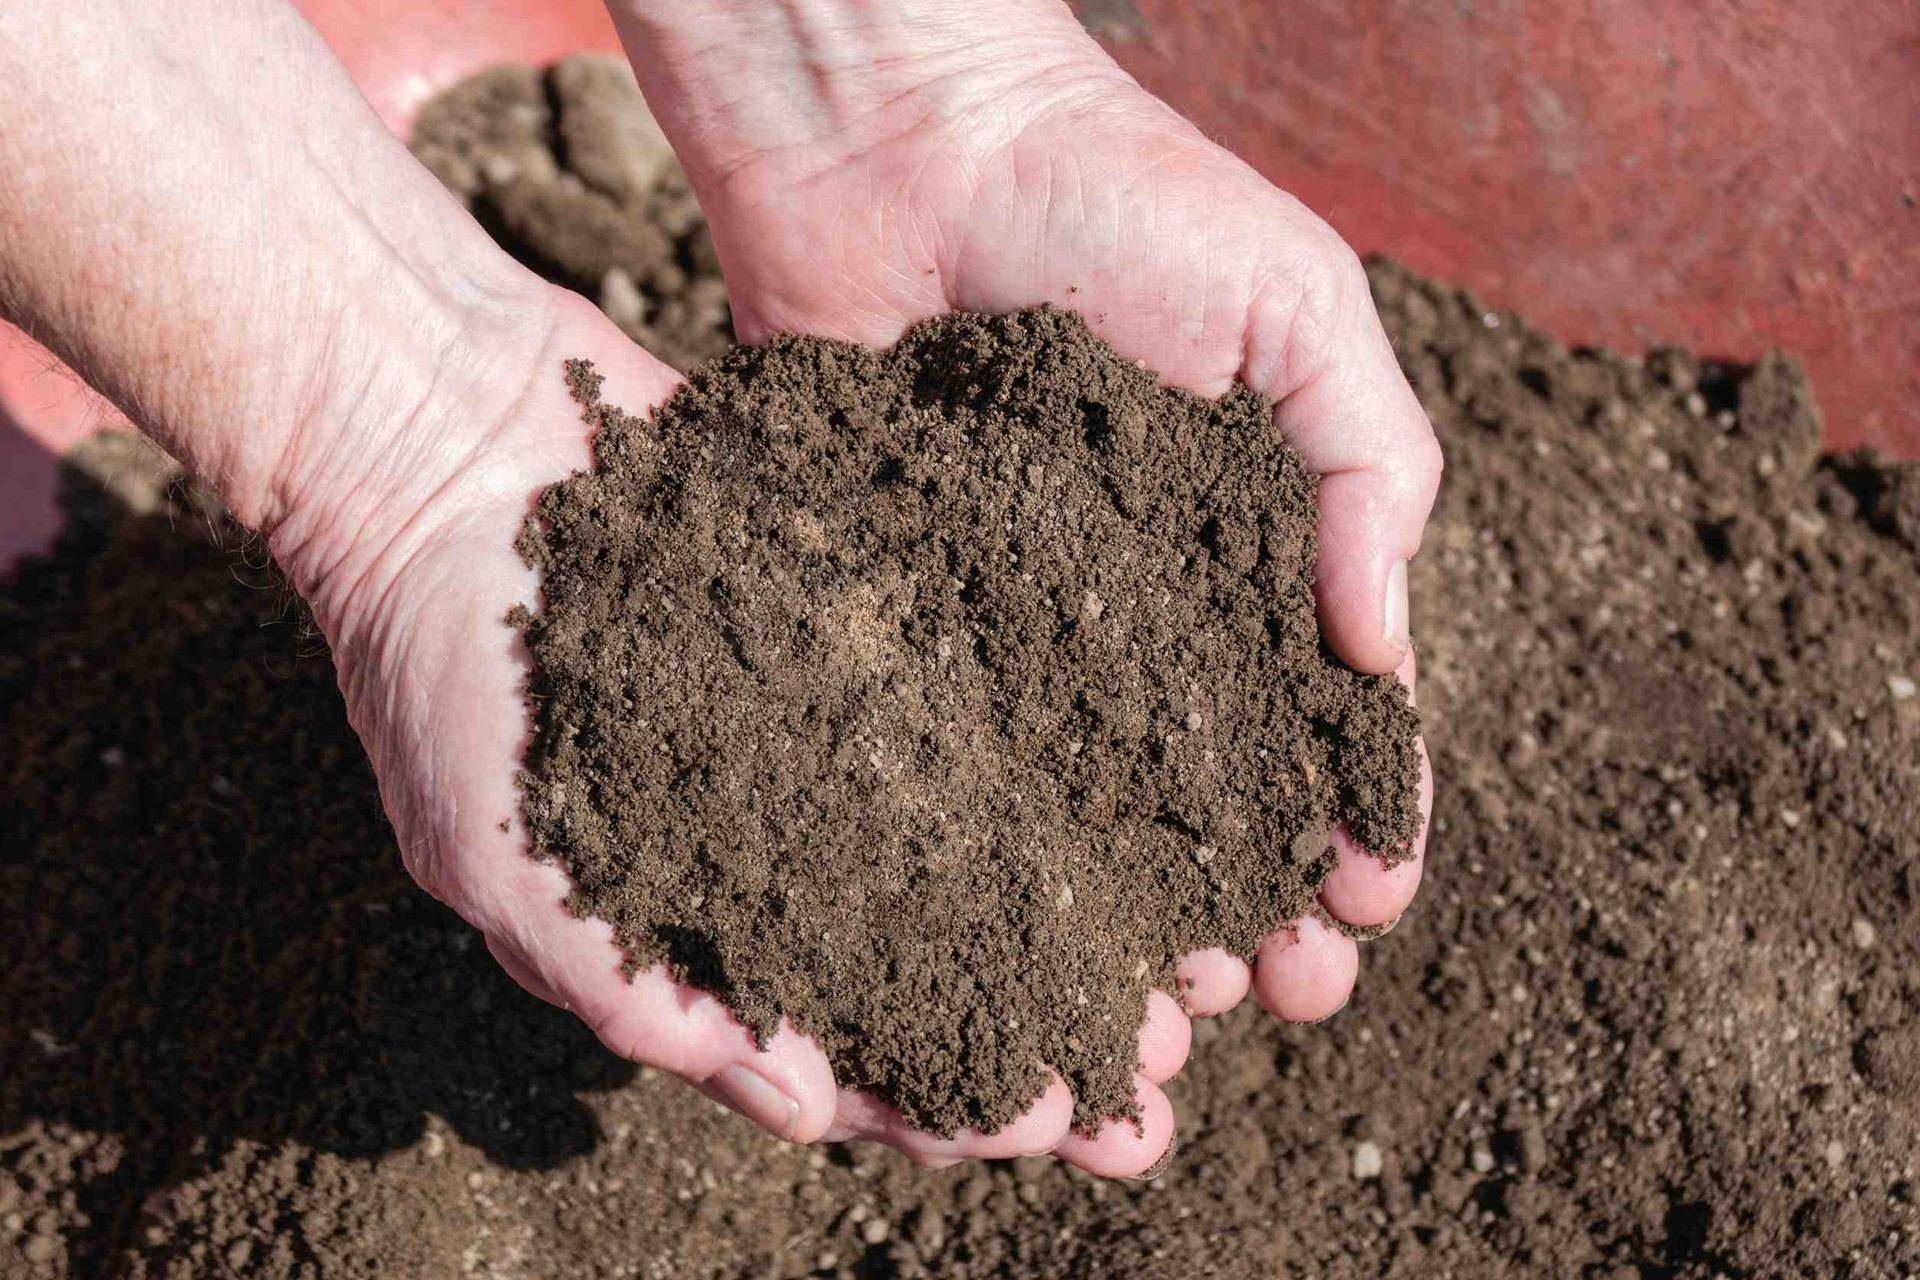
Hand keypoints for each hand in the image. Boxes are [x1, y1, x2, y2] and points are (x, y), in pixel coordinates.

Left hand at [609, 0, 1440, 1173]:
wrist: (902, 143)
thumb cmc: (1114, 201)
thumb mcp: (1294, 308)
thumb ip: (1372, 467)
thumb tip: (1382, 660)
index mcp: (1251, 548)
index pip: (1323, 720)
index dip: (1357, 820)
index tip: (1362, 909)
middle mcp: (1138, 609)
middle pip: (1211, 798)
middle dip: (1257, 906)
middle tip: (1278, 1007)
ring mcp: (1019, 624)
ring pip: (1086, 811)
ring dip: (1129, 918)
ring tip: (1155, 1012)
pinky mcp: (905, 616)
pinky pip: (958, 755)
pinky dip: (993, 849)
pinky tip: (1009, 927)